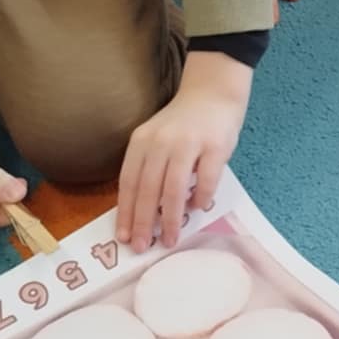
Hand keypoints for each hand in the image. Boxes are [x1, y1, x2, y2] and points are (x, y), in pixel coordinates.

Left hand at [117, 51, 250, 248]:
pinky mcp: (215, 145)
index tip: (123, 236)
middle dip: (144, 222)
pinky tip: (198, 209)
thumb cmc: (183, 123)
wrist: (213, 91)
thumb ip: (149, 168)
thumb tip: (145, 213)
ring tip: (170, 240)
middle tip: (143, 247)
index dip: (125, 211)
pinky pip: (206, 179)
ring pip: (174, 188)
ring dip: (171, 218)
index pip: (129, 182)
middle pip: (148, 189)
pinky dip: (201, 197)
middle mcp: (161, 142)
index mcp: (142, 141)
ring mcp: (189, 143)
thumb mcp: (156, 140)